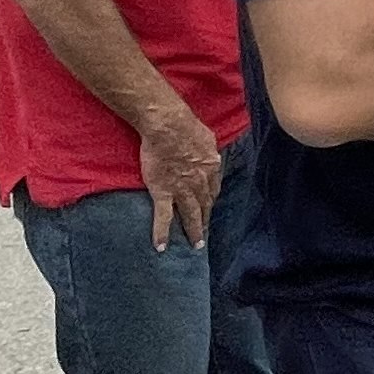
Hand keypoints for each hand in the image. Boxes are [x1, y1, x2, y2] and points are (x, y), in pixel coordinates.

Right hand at [137, 106, 223, 248]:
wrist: (169, 128)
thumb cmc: (187, 126)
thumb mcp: (207, 137)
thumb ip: (209, 150)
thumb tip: (211, 154)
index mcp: (211, 168)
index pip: (212, 189)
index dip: (210, 199)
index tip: (208, 206)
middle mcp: (200, 183)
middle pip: (204, 205)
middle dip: (205, 220)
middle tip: (205, 232)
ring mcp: (182, 190)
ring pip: (190, 215)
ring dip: (193, 231)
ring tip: (195, 244)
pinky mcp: (163, 192)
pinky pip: (163, 217)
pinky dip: (161, 233)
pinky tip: (161, 247)